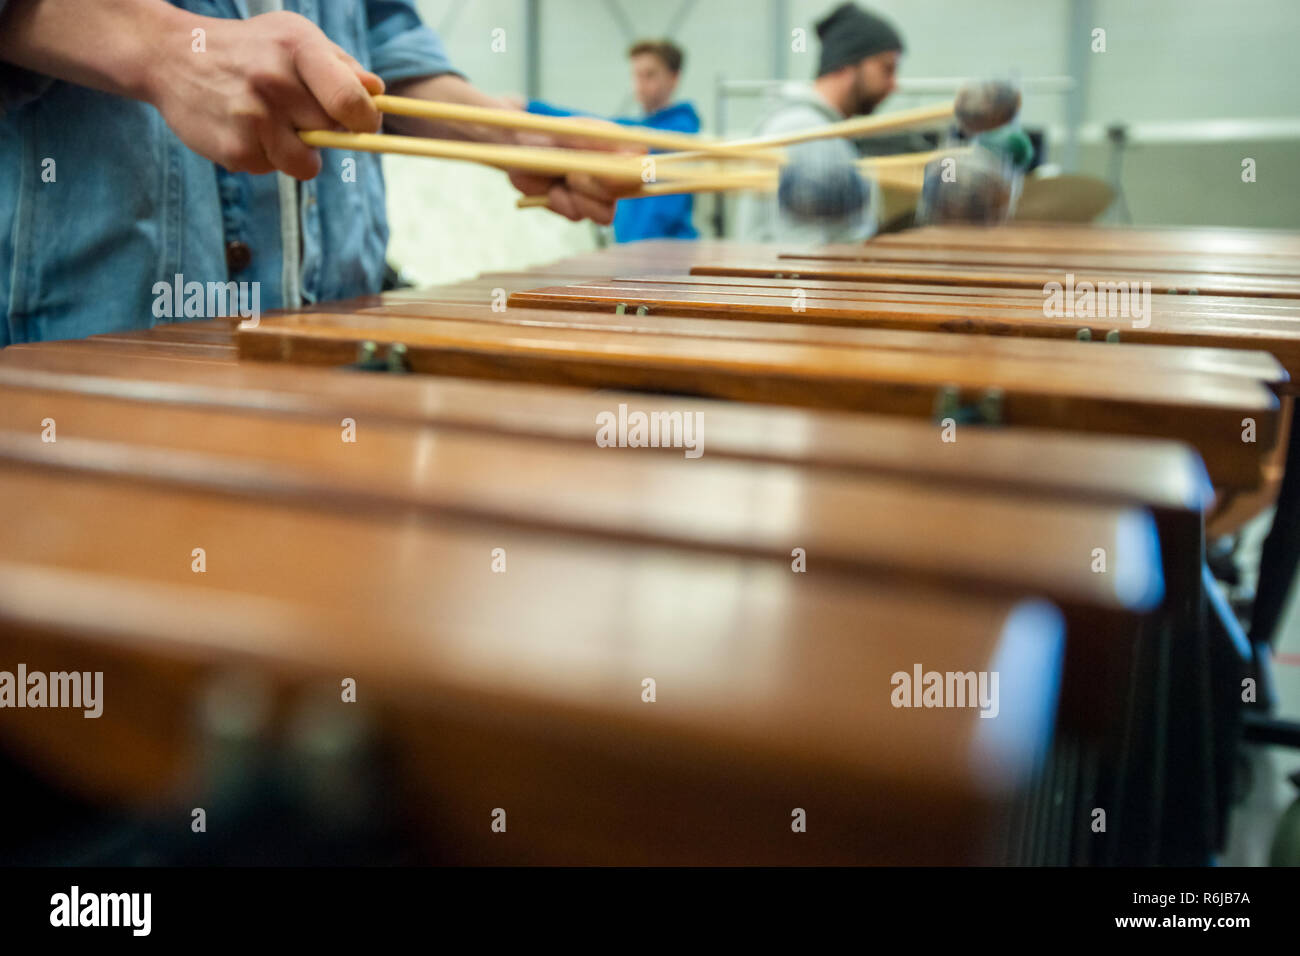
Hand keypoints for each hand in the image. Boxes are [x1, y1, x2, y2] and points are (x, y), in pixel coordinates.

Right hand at [148, 10, 383, 179]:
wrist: (171, 54)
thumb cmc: (249, 48)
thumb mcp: (294, 38)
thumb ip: (340, 66)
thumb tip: (379, 93)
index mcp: (298, 49)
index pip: (351, 101)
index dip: (367, 120)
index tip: (365, 122)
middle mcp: (274, 82)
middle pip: (332, 134)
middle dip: (326, 131)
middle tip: (299, 113)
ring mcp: (253, 118)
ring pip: (307, 164)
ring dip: (298, 153)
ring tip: (270, 124)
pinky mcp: (235, 149)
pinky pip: (272, 170)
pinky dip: (263, 156)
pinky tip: (242, 128)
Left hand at [508, 118, 645, 225]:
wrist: (515, 146)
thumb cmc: (548, 132)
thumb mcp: (576, 132)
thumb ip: (604, 142)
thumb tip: (640, 152)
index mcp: (618, 151)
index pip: (641, 167)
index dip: (629, 175)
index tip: (609, 173)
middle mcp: (610, 175)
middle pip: (624, 195)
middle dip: (598, 188)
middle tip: (573, 175)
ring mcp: (594, 195)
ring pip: (605, 213)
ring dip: (582, 200)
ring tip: (563, 181)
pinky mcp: (575, 209)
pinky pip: (577, 216)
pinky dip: (562, 203)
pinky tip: (551, 190)